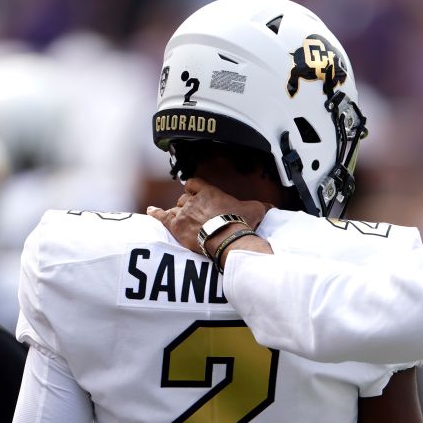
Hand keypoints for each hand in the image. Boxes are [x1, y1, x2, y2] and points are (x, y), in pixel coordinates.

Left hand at [148, 178, 269, 254]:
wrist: (227, 238)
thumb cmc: (240, 223)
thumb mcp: (255, 210)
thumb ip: (261, 206)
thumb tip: (271, 206)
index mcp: (210, 193)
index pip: (196, 184)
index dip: (194, 188)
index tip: (195, 190)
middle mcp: (194, 200)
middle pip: (184, 198)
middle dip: (187, 203)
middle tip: (193, 212)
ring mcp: (183, 212)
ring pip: (175, 208)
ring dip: (176, 212)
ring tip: (174, 214)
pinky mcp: (176, 226)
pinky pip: (161, 216)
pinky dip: (156, 214)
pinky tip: (151, 212)